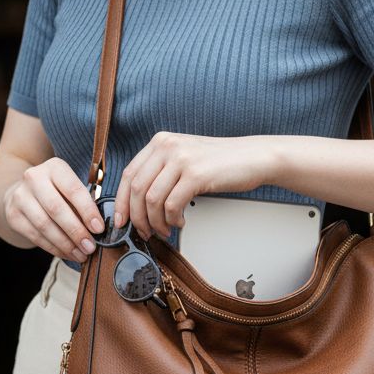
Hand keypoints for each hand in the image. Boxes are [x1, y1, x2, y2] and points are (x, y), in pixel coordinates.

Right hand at [3, 156, 104, 261]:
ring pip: (44, 225)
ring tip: (81, 255)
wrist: (25, 192)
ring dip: (65, 244)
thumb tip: (98, 229)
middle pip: (56, 209)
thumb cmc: (57, 191)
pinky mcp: (13, 215)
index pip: (73, 189)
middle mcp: (33, 178)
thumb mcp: (70, 187)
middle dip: (76, 231)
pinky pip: (35, 236)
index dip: (87, 211)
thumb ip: (84, 203)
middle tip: (90, 247)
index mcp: (54, 167)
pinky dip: (53, 248)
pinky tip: (67, 254)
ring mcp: (20, 196)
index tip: (99, 229)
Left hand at [112, 133, 275, 240]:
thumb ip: (161, 172)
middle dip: (137, 217)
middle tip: (144, 231)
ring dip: (156, 222)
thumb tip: (138, 204)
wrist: (253, 157)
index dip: (121, 201)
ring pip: (151, 199)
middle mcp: (167, 146)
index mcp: (160, 142)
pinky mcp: (195, 174)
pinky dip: (173, 220)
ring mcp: (181, 159)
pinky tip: (180, 222)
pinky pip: (172, 205)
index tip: (121, 220)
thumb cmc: (221, 162)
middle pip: (135, 189)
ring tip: (165, 229)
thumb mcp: (184, 158)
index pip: (128, 174)